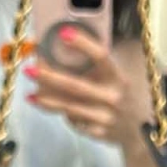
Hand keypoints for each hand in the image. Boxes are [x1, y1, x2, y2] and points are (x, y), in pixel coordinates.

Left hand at [26, 30, 150, 149]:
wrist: (136, 131)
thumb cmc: (119, 95)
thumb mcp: (115, 77)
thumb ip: (95, 65)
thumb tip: (61, 45)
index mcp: (118, 76)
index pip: (101, 56)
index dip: (82, 44)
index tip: (63, 33)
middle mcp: (113, 96)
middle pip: (76, 85)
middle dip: (49, 76)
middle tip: (29, 68)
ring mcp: (106, 117)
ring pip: (69, 107)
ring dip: (47, 99)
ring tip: (30, 94)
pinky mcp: (98, 133)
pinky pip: (74, 121)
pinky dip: (60, 113)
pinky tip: (48, 106)